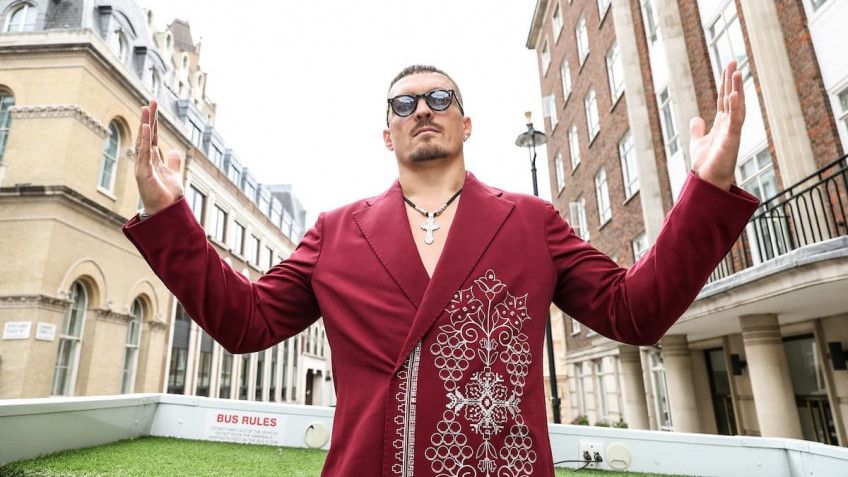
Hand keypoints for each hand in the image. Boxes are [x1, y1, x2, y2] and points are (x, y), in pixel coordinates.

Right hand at [134, 99, 183, 214]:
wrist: (165, 211)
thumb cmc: (166, 195)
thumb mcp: (173, 174)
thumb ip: (173, 162)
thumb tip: (174, 151)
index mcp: (152, 159)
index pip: (151, 136)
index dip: (153, 122)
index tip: (153, 106)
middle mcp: (145, 160)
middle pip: (146, 135)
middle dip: (149, 118)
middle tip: (151, 101)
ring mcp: (143, 166)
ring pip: (143, 141)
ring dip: (145, 124)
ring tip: (146, 108)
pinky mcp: (142, 173)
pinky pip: (143, 153)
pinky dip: (144, 140)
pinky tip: (145, 127)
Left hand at [689, 59, 745, 190]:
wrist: (708, 181)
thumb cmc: (706, 164)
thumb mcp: (697, 142)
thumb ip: (697, 130)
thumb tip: (696, 118)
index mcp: (721, 123)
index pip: (725, 98)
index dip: (726, 83)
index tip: (728, 67)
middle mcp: (729, 125)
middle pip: (731, 97)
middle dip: (733, 80)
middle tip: (734, 61)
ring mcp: (731, 132)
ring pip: (737, 106)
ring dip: (738, 89)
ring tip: (738, 72)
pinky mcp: (731, 140)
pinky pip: (735, 121)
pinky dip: (736, 108)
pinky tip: (735, 95)